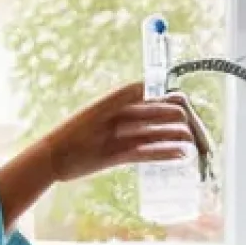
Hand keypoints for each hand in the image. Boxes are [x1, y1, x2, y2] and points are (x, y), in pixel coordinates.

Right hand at [43, 81, 202, 183]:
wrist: (51, 154)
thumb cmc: (74, 133)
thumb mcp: (96, 112)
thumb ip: (120, 106)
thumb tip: (147, 102)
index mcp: (112, 97)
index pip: (151, 89)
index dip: (170, 95)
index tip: (183, 103)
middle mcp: (117, 112)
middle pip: (163, 109)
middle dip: (185, 119)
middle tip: (193, 128)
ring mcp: (116, 134)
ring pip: (159, 131)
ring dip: (181, 136)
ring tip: (194, 141)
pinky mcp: (114, 155)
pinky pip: (148, 152)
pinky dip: (167, 153)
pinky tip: (180, 155)